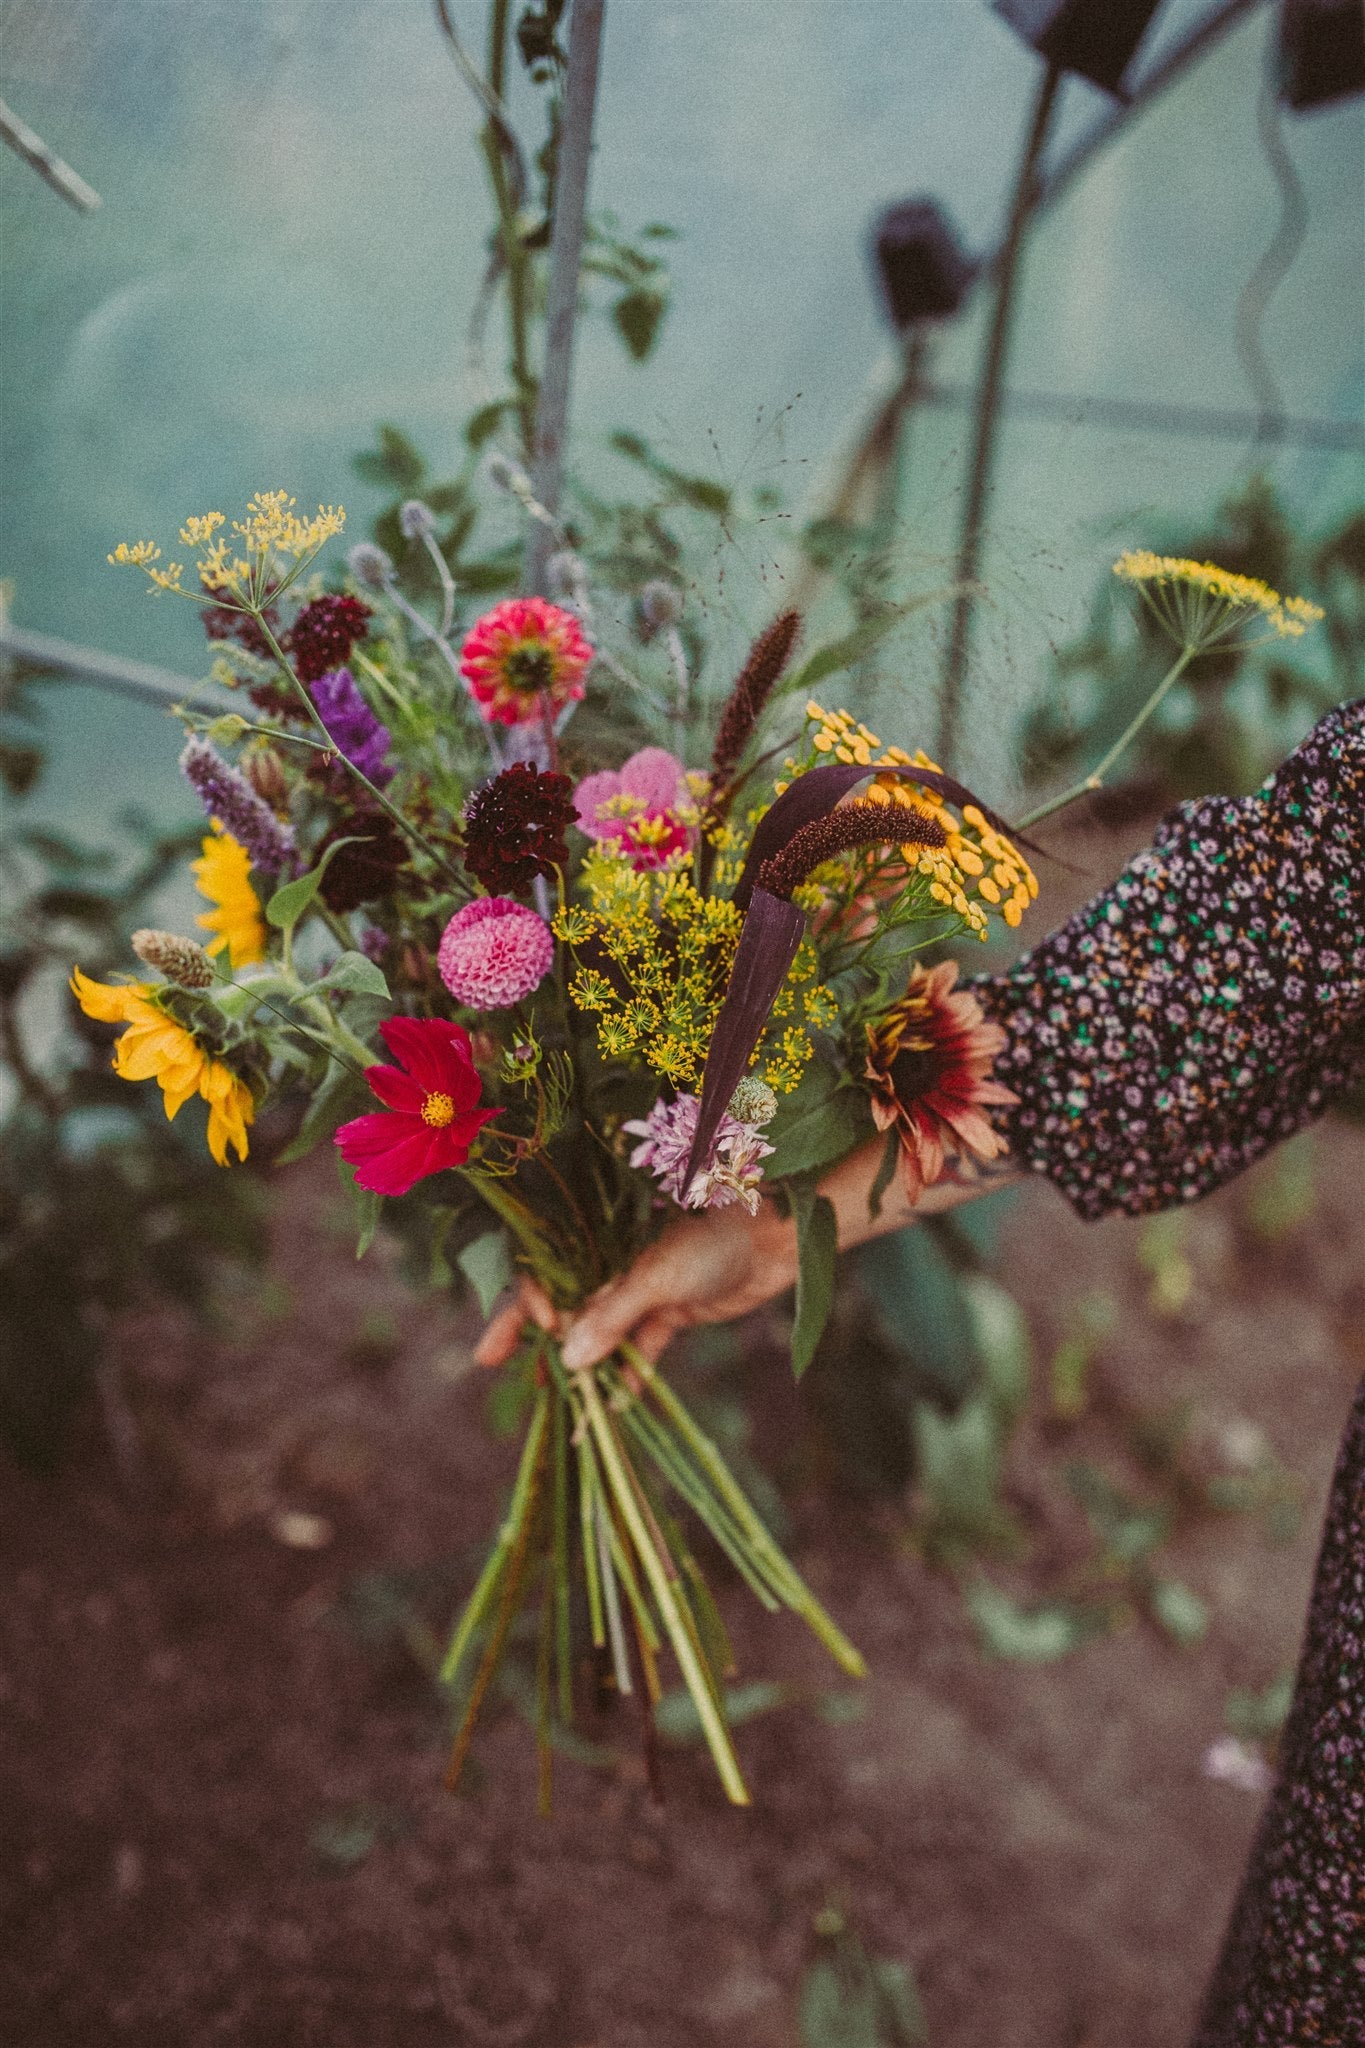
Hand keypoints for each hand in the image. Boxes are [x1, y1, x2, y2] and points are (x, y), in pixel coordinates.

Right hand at [473, 1199, 797, 1373]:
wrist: (774, 1235)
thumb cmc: (712, 1238)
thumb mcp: (657, 1276)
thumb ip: (612, 1317)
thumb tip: (567, 1360)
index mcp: (601, 1242)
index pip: (548, 1273)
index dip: (531, 1304)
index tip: (533, 1332)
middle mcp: (615, 1266)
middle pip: (565, 1305)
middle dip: (535, 1337)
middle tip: (498, 1365)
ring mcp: (642, 1291)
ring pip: (600, 1333)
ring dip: (582, 1366)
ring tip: (559, 1401)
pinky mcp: (670, 1312)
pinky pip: (639, 1349)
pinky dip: (626, 1375)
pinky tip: (613, 1406)